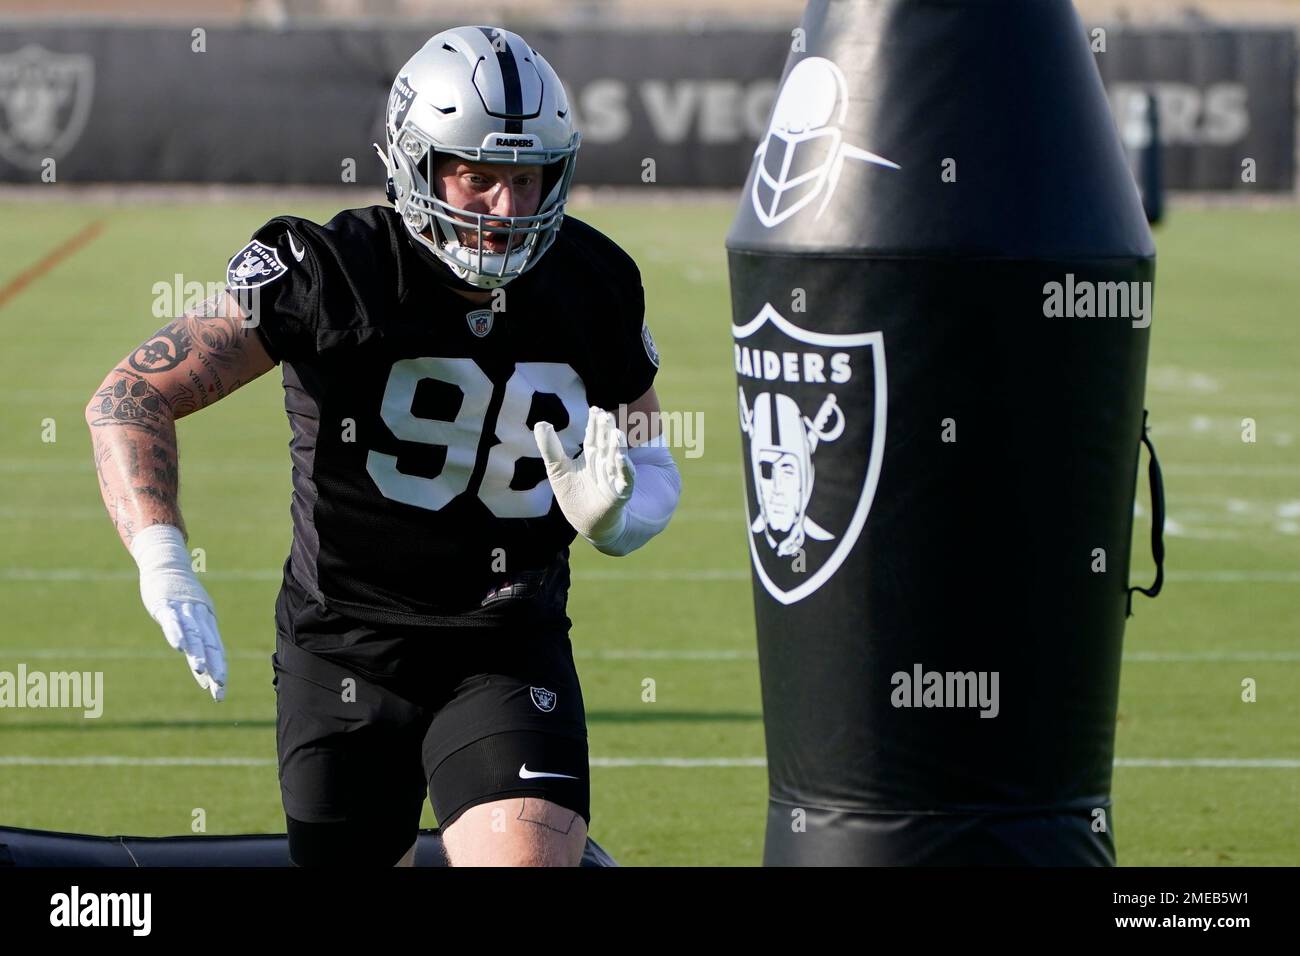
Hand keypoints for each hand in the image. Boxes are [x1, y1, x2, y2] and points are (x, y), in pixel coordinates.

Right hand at [149, 600, 226, 701]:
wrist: (168, 563)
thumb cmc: (182, 595)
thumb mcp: (194, 617)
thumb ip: (199, 642)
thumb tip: (206, 671)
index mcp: (207, 622)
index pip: (217, 650)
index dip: (219, 671)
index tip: (220, 693)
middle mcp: (199, 617)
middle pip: (209, 646)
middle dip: (214, 669)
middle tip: (218, 689)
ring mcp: (183, 609)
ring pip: (193, 634)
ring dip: (197, 652)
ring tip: (201, 671)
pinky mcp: (166, 603)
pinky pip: (172, 620)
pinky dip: (176, 632)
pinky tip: (178, 646)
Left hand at [534, 406, 634, 545]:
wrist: (585, 522)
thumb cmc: (573, 495)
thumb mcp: (557, 468)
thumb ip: (550, 447)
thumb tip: (541, 422)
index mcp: (591, 455)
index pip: (593, 435)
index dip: (594, 423)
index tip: (595, 408)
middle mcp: (605, 463)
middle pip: (605, 443)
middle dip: (606, 430)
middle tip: (605, 415)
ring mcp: (614, 477)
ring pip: (616, 458)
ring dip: (617, 446)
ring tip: (616, 433)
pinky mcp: (619, 493)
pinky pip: (624, 479)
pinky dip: (624, 469)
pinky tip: (621, 458)